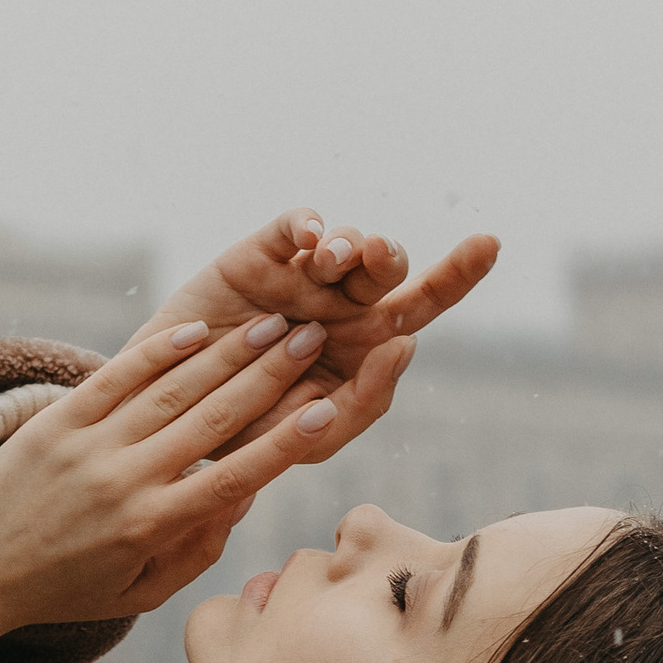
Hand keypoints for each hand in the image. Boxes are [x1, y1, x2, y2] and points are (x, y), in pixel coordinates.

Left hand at [0, 311, 416, 652]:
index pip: (236, 476)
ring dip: (229, 352)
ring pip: (172, 389)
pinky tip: (199, 329)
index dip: (287, 440)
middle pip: (214, 418)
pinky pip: (116, 377)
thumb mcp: (140, 592)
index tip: (330, 408)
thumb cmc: (66, 589)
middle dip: (272, 374)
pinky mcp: (55, 421)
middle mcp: (124, 481)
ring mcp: (88, 446)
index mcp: (152, 526)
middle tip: (316, 337)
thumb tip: (245, 493)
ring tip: (275, 322)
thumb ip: (198, 547)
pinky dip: (159, 351)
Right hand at [132, 207, 498, 400]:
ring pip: (342, 242)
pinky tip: (310, 237)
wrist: (173, 423)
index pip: (422, 304)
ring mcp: (298, 276)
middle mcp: (338, 302)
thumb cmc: (251, 434)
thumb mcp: (314, 438)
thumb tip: (405, 344)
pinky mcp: (257, 257)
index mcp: (363, 343)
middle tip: (374, 258)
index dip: (458, 272)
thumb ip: (365, 403)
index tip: (489, 244)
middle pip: (385, 266)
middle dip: (387, 255)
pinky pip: (291, 227)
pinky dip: (306, 224)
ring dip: (346, 246)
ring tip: (328, 261)